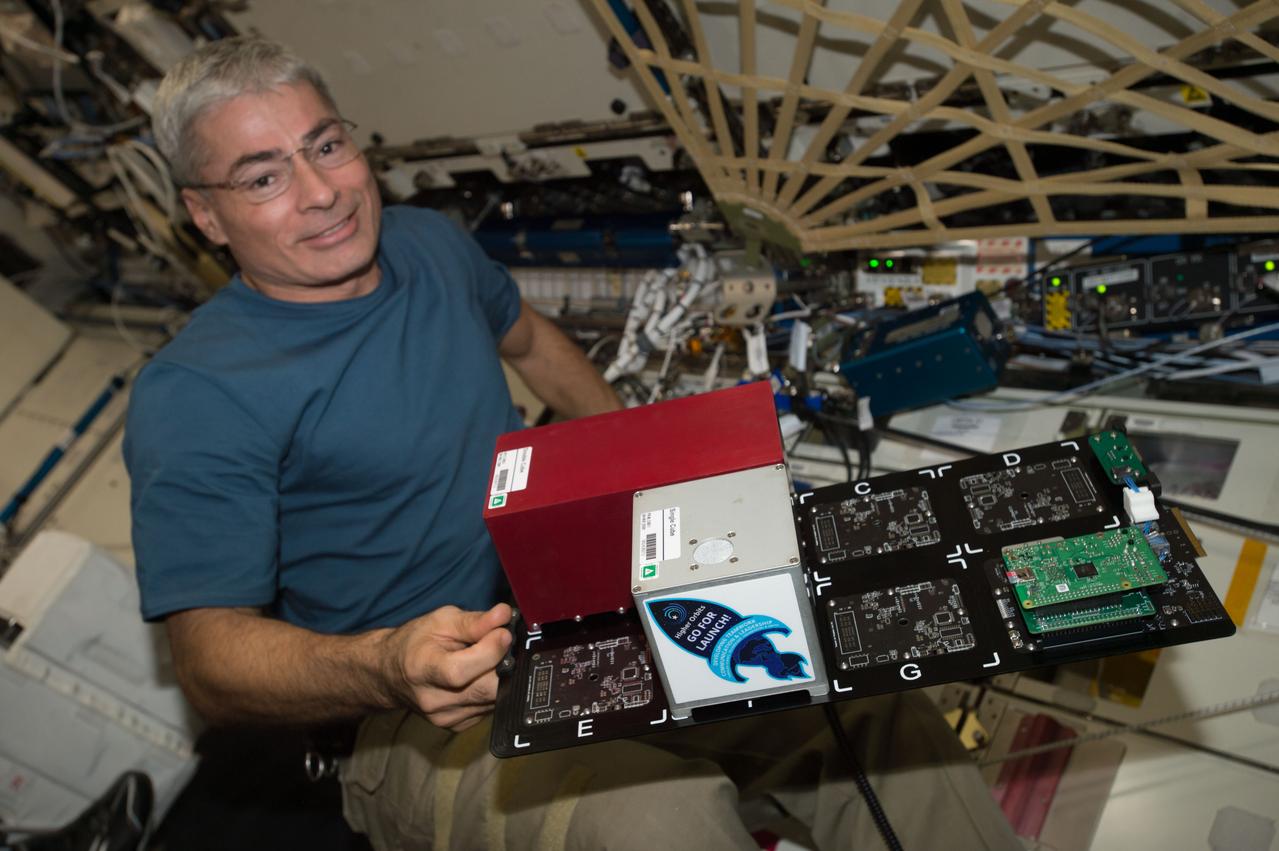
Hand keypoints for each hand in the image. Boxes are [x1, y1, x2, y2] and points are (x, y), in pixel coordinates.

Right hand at [383, 603, 512, 730]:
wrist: (391, 674)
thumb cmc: (414, 643)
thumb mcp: (440, 621)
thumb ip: (474, 621)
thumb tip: (504, 616)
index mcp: (422, 671)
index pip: (461, 671)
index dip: (490, 651)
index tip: (504, 632)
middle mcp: (434, 701)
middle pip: (485, 690)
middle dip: (503, 664)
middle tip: (502, 644)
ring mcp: (446, 718)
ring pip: (493, 699)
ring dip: (499, 676)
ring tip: (487, 658)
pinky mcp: (457, 725)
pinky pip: (489, 707)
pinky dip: (491, 689)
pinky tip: (480, 675)